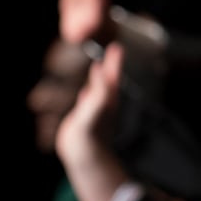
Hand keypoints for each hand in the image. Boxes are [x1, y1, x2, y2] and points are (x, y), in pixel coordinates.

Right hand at [56, 40, 124, 173]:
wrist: (87, 154)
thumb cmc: (93, 130)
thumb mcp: (97, 104)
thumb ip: (100, 86)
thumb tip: (100, 66)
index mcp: (108, 97)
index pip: (112, 74)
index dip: (114, 60)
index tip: (117, 46)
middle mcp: (103, 103)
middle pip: (107, 79)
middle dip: (109, 65)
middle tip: (112, 50)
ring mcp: (93, 111)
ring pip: (96, 90)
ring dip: (97, 78)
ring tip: (98, 68)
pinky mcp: (83, 120)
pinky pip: (86, 103)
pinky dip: (86, 94)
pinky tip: (84, 93)